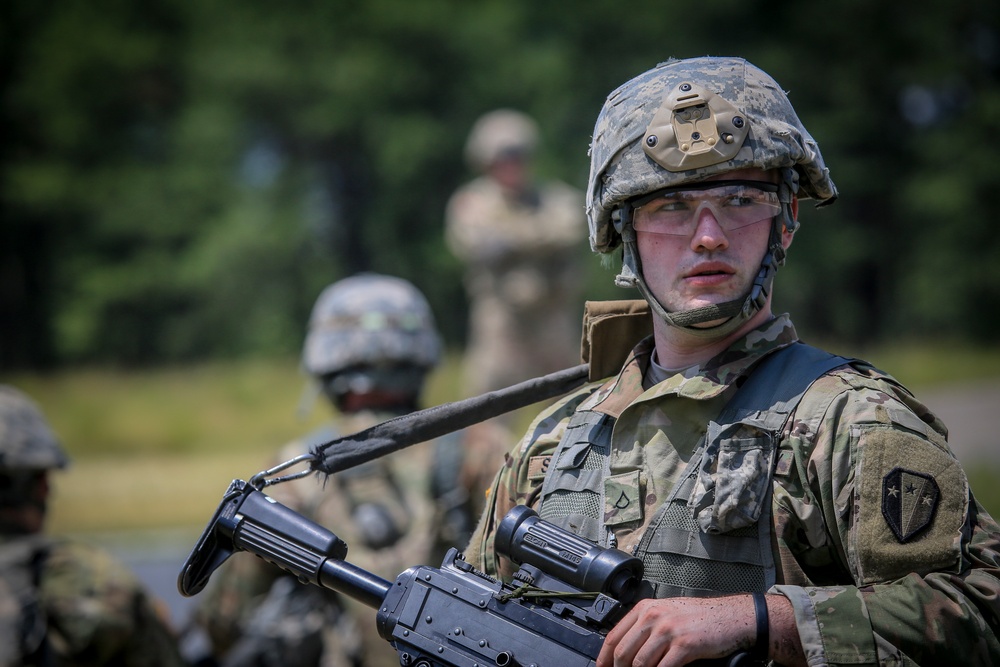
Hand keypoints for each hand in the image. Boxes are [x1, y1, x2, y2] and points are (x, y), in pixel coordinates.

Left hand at [597, 595, 755, 666]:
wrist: (730, 616)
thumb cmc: (700, 617)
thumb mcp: (666, 613)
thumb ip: (646, 627)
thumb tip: (627, 649)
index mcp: (645, 608)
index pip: (614, 636)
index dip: (604, 658)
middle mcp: (653, 617)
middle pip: (623, 652)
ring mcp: (668, 630)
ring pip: (640, 662)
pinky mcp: (684, 645)